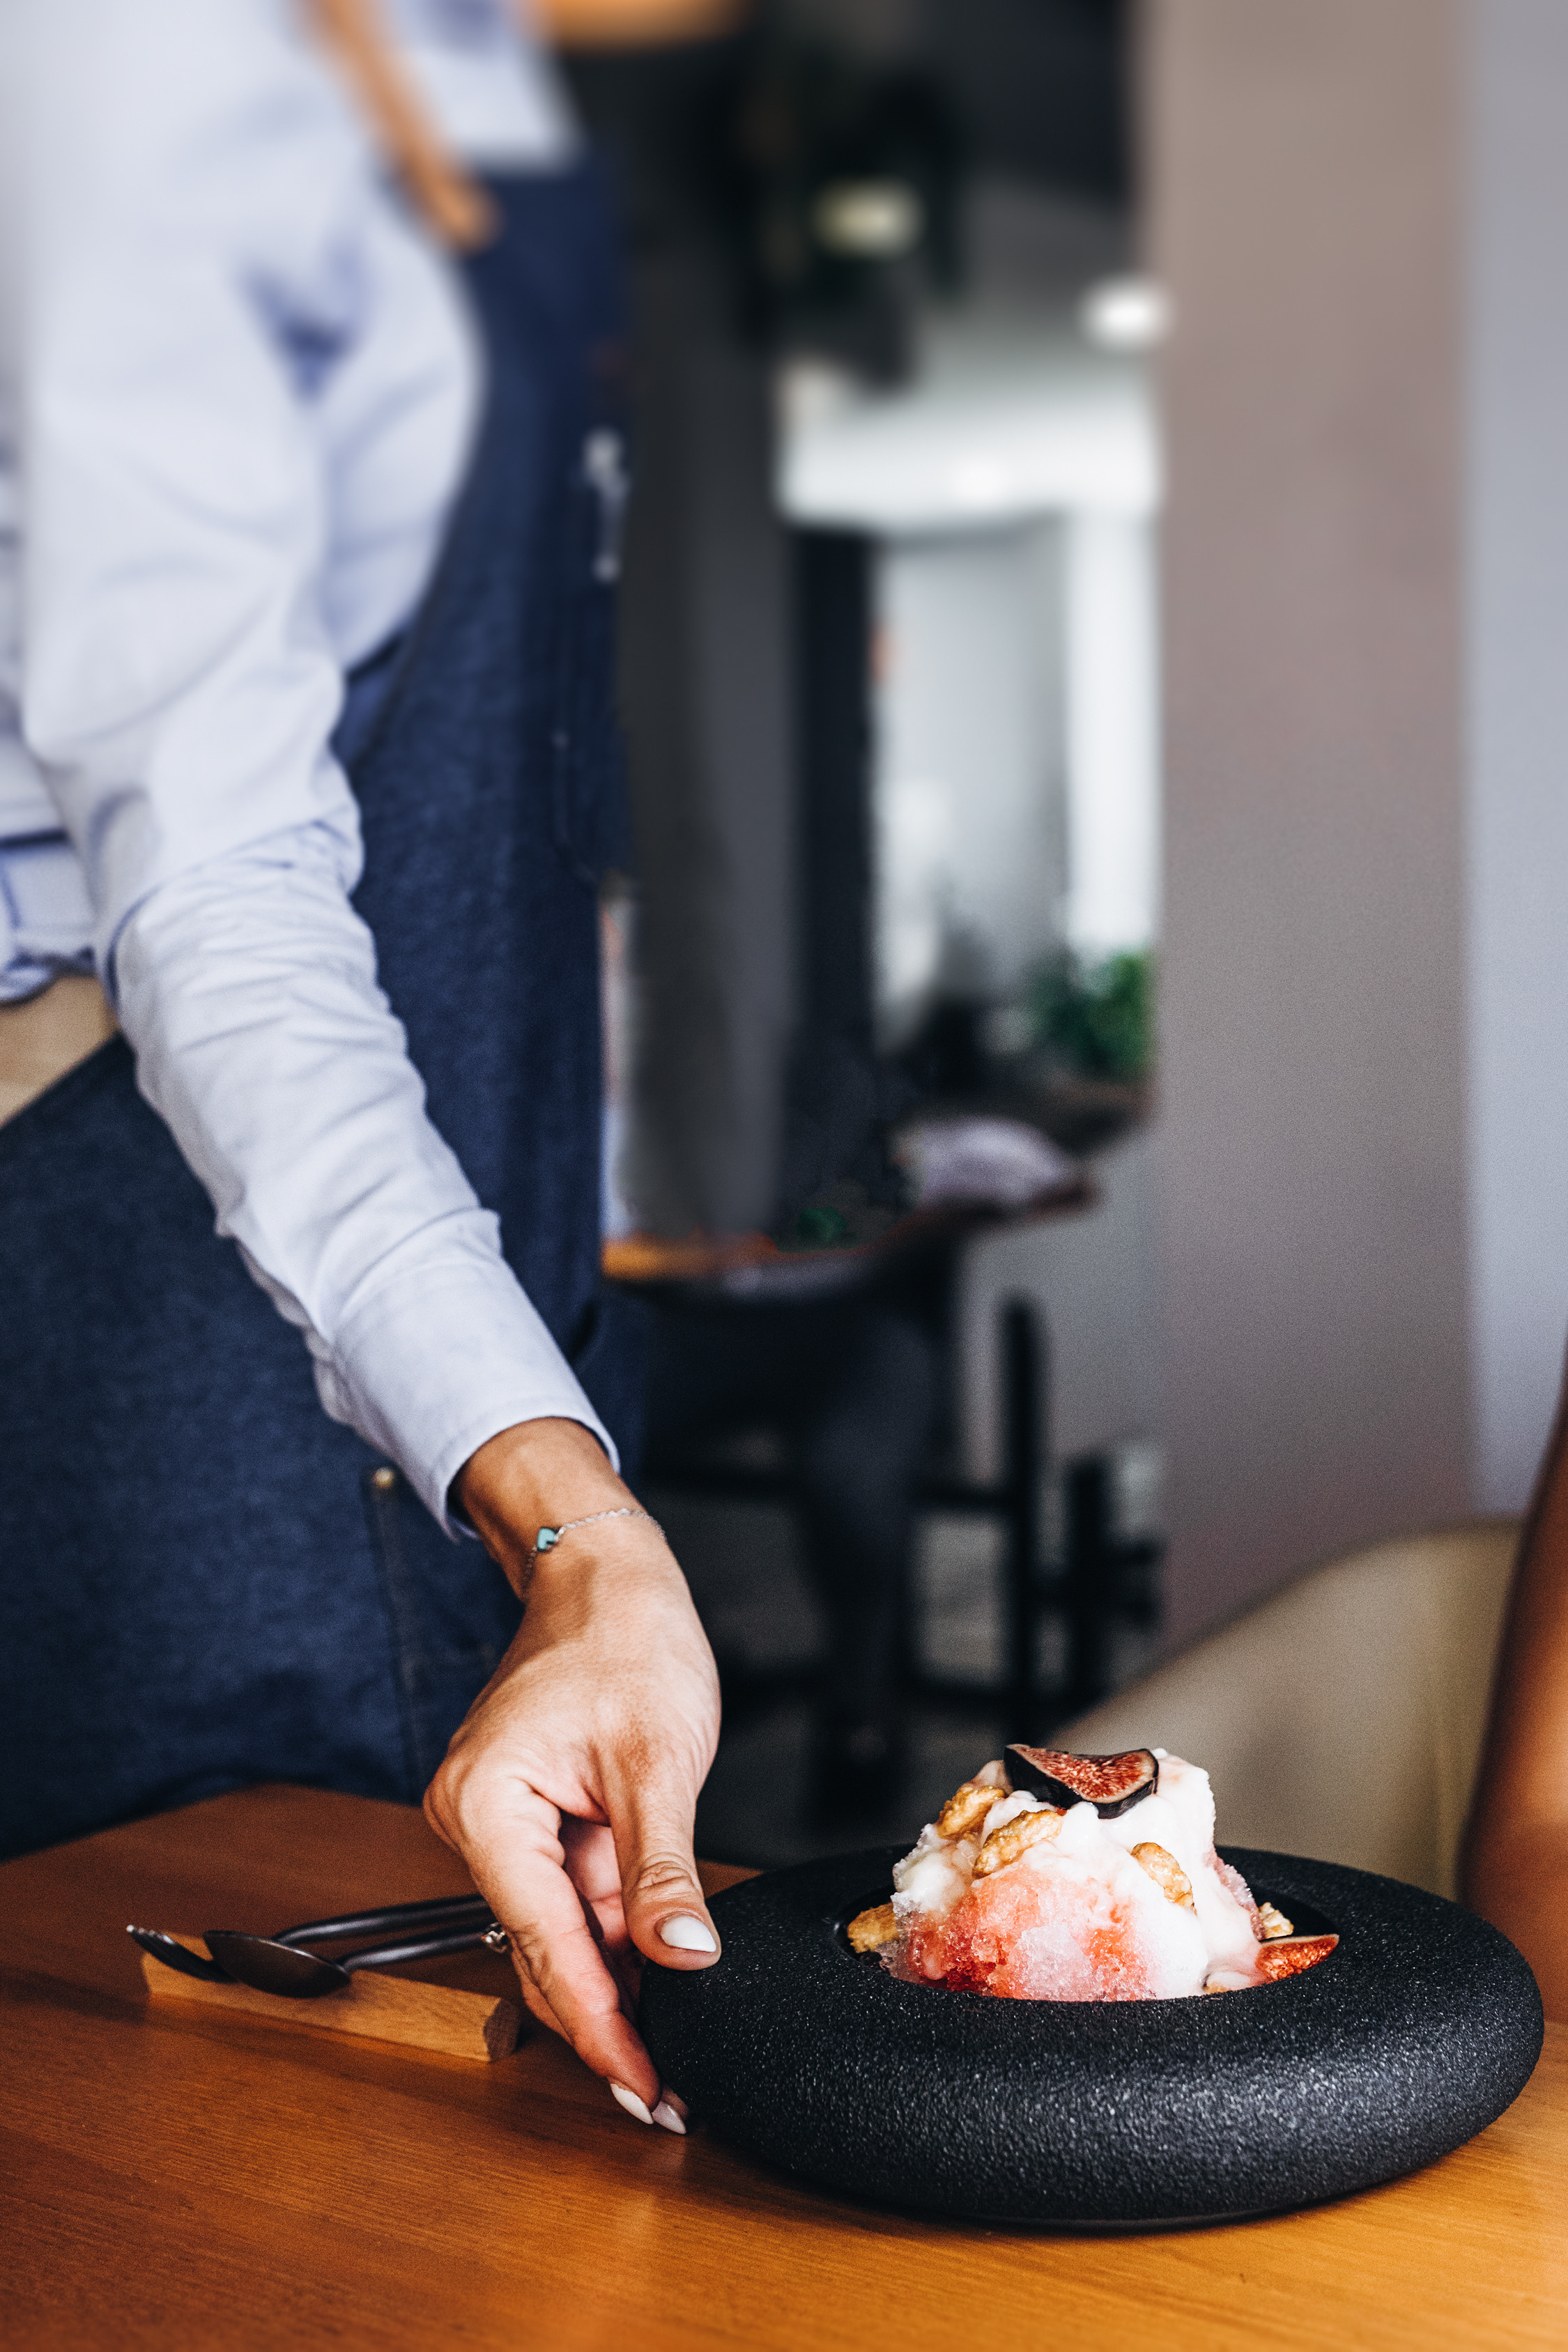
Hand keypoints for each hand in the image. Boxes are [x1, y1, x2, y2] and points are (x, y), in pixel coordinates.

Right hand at [424, 1419, 721, 2126]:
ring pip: (560, 1930)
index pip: (546, 1945)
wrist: (604, 1569)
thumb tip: (682, 1964)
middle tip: (666, 2093)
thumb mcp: (658, 1758)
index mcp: (486, 1807)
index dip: (602, 2024)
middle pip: (543, 1952)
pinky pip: (570, 1895)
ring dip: (615, 1985)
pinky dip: (612, 1937)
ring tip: (672, 2053)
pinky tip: (655, 1980)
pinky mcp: (532, 1817)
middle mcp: (476, 1822)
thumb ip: (662, 1872)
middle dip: (608, 2022)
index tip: (647, 2085)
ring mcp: (501, 1822)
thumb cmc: (625, 1635)